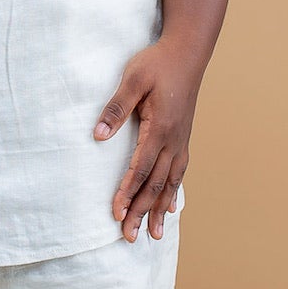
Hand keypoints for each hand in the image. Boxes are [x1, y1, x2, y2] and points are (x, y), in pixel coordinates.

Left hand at [93, 35, 205, 241]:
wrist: (188, 51)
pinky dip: (173, 192)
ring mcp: (181, 140)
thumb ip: (116, 107)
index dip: (126, 193)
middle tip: (129, 237)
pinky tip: (170, 207)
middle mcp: (174, 140)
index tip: (115, 213)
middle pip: (155, 185)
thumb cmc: (157, 62)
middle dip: (141, 212)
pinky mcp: (183, 137)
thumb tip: (99, 136)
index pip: (140, 169)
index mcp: (160, 128)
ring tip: (153, 234)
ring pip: (169, 183)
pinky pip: (179, 172)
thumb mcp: (133, 79)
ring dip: (158, 210)